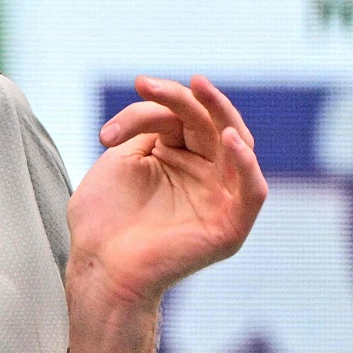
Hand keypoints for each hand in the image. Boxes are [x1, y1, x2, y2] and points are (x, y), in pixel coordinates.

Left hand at [70, 74, 267, 310]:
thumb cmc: (102, 223)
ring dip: (221, 115)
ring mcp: (220, 199)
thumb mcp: (120, 163)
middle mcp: (204, 174)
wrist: (99, 269)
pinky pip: (253, 191)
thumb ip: (147, 131)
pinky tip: (230, 140)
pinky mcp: (230, 227)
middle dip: (186, 99)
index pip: (179, 118)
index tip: (118, 114)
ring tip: (198, 89)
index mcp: (177, 158)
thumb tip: (167, 107)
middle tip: (150, 83)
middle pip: (210, 125)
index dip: (151, 107)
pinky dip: (247, 165)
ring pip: (238, 146)